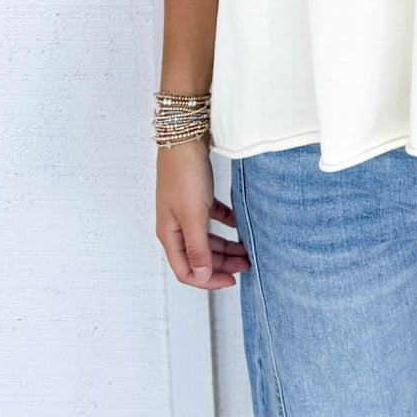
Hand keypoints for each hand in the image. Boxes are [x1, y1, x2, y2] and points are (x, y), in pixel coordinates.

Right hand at [156, 137, 250, 288]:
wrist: (185, 136)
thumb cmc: (184, 174)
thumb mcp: (193, 215)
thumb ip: (197, 248)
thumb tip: (200, 276)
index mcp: (169, 235)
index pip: (186, 271)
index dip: (209, 281)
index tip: (231, 281)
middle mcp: (176, 226)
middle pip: (199, 256)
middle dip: (222, 264)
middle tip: (246, 266)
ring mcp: (186, 211)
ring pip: (207, 238)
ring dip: (226, 246)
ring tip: (246, 249)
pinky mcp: (197, 196)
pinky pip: (213, 218)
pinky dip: (226, 224)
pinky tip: (238, 223)